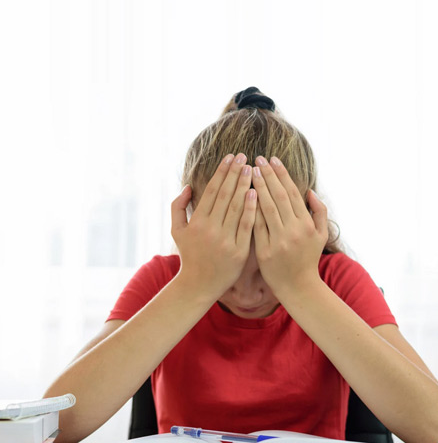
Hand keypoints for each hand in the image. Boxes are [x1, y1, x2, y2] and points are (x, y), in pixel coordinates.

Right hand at [171, 153, 256, 299]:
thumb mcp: (177, 230)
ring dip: (244, 186)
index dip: (221, 172)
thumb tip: (188, 186)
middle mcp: (210, 229)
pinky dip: (251, 209)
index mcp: (197, 222)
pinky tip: (256, 193)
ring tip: (252, 169)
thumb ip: (178, 207)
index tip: (230, 157)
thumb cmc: (189, 255)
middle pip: (225, 195)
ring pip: (237, 207)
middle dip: (235, 173)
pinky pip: (246, 227)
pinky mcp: (239, 251)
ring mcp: (225, 240)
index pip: (212, 191)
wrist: (198, 285)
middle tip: (244, 156)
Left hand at [251, 156, 327, 296]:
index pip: (293, 193)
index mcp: (307, 224)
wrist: (298, 287)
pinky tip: (243, 195)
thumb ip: (320, 212)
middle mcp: (294, 230)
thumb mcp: (322, 235)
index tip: (273, 160)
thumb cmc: (308, 259)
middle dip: (268, 175)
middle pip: (279, 197)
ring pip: (266, 208)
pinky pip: (256, 226)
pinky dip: (250, 210)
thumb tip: (310, 191)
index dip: (282, 175)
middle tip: (257, 159)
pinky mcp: (265, 251)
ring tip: (250, 171)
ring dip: (258, 187)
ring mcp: (279, 241)